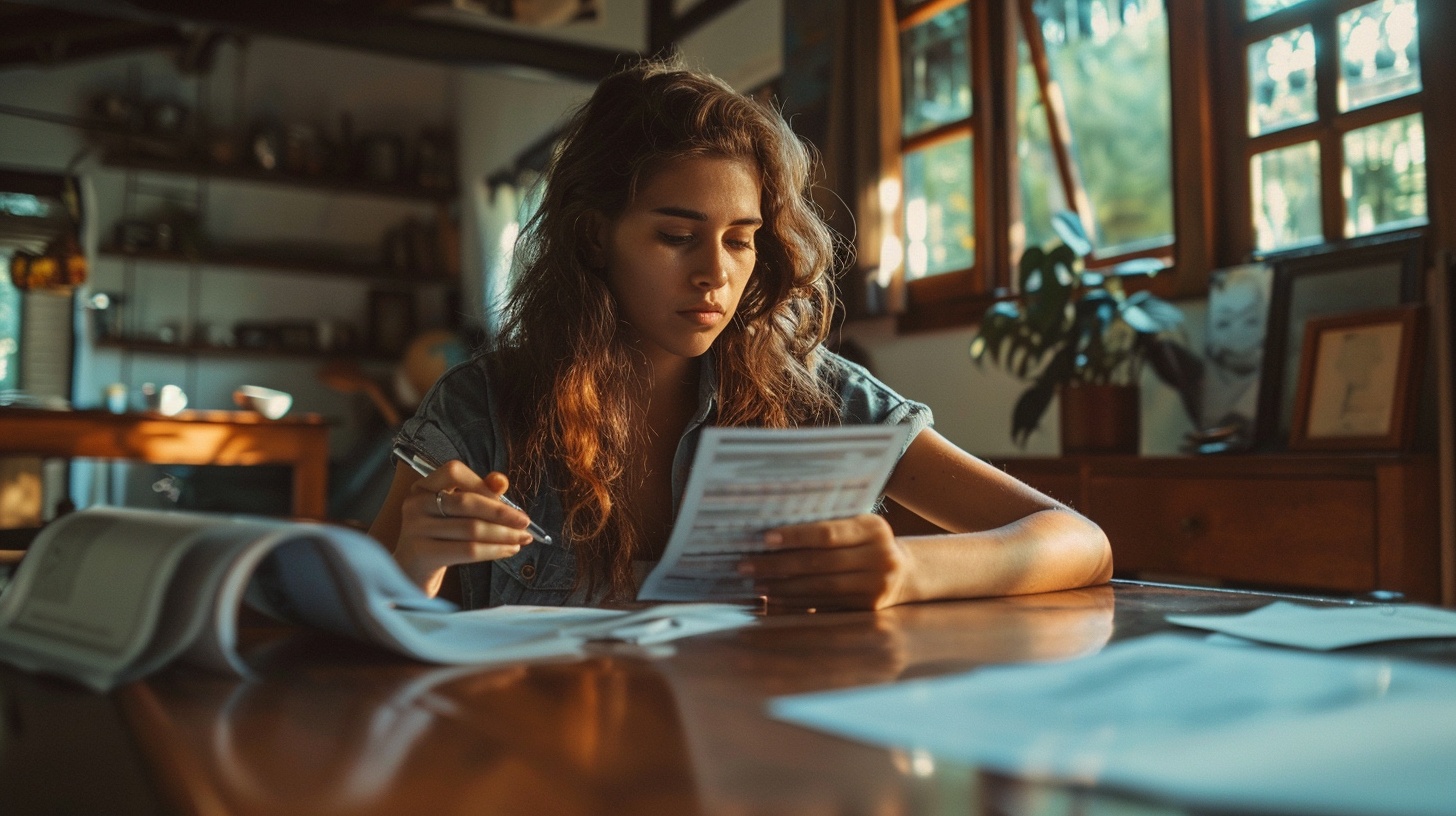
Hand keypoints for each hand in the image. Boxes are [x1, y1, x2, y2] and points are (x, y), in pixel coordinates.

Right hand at [394, 459, 536, 592]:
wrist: (411, 573)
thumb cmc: (439, 538)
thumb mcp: (455, 512)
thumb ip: (477, 492)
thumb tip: (500, 481)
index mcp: (423, 486)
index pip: (453, 471)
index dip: (483, 484)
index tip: (507, 500)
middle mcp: (415, 503)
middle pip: (467, 502)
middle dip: (502, 513)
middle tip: (525, 522)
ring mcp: (415, 528)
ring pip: (472, 528)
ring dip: (504, 534)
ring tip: (522, 539)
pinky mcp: (422, 553)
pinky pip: (468, 550)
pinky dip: (495, 550)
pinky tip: (509, 550)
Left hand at [738, 513, 911, 611]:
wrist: (903, 572)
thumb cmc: (867, 542)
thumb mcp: (857, 525)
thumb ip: (828, 525)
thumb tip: (773, 534)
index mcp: (873, 529)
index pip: (827, 533)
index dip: (794, 536)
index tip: (764, 539)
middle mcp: (879, 558)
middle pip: (819, 563)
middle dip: (778, 565)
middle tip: (746, 565)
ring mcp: (875, 586)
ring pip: (820, 588)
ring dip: (783, 587)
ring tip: (756, 583)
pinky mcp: (867, 608)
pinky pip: (825, 605)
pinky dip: (797, 602)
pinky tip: (775, 599)